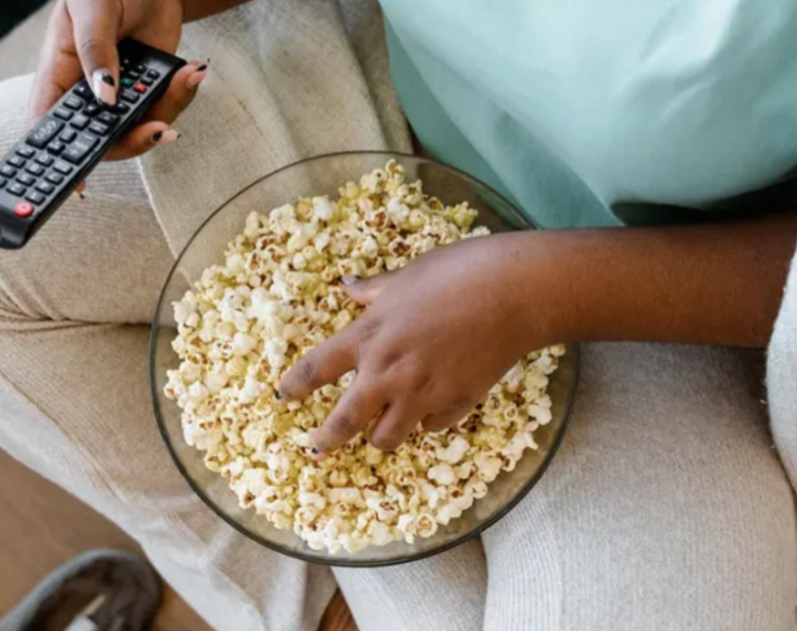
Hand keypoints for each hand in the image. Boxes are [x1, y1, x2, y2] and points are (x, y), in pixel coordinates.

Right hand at [28, 0, 206, 161]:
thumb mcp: (92, 9)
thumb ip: (95, 51)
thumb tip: (104, 97)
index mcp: (58, 74)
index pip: (49, 126)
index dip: (59, 158)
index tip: (79, 183)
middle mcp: (88, 92)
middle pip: (102, 140)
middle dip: (134, 139)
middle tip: (159, 128)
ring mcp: (121, 95)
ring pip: (140, 129)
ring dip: (168, 110)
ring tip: (186, 78)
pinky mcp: (150, 91)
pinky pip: (165, 109)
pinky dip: (182, 95)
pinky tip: (192, 72)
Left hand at [278, 234, 547, 452]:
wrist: (515, 293)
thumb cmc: (459, 271)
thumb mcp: (407, 275)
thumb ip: (372, 289)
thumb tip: (345, 284)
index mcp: (369, 335)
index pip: (316, 368)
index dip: (293, 386)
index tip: (282, 397)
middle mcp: (388, 372)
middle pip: (343, 421)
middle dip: (326, 439)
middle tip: (317, 448)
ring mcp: (423, 393)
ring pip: (387, 437)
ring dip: (380, 436)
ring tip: (380, 432)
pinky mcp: (457, 403)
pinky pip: (433, 427)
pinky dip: (428, 423)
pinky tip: (431, 414)